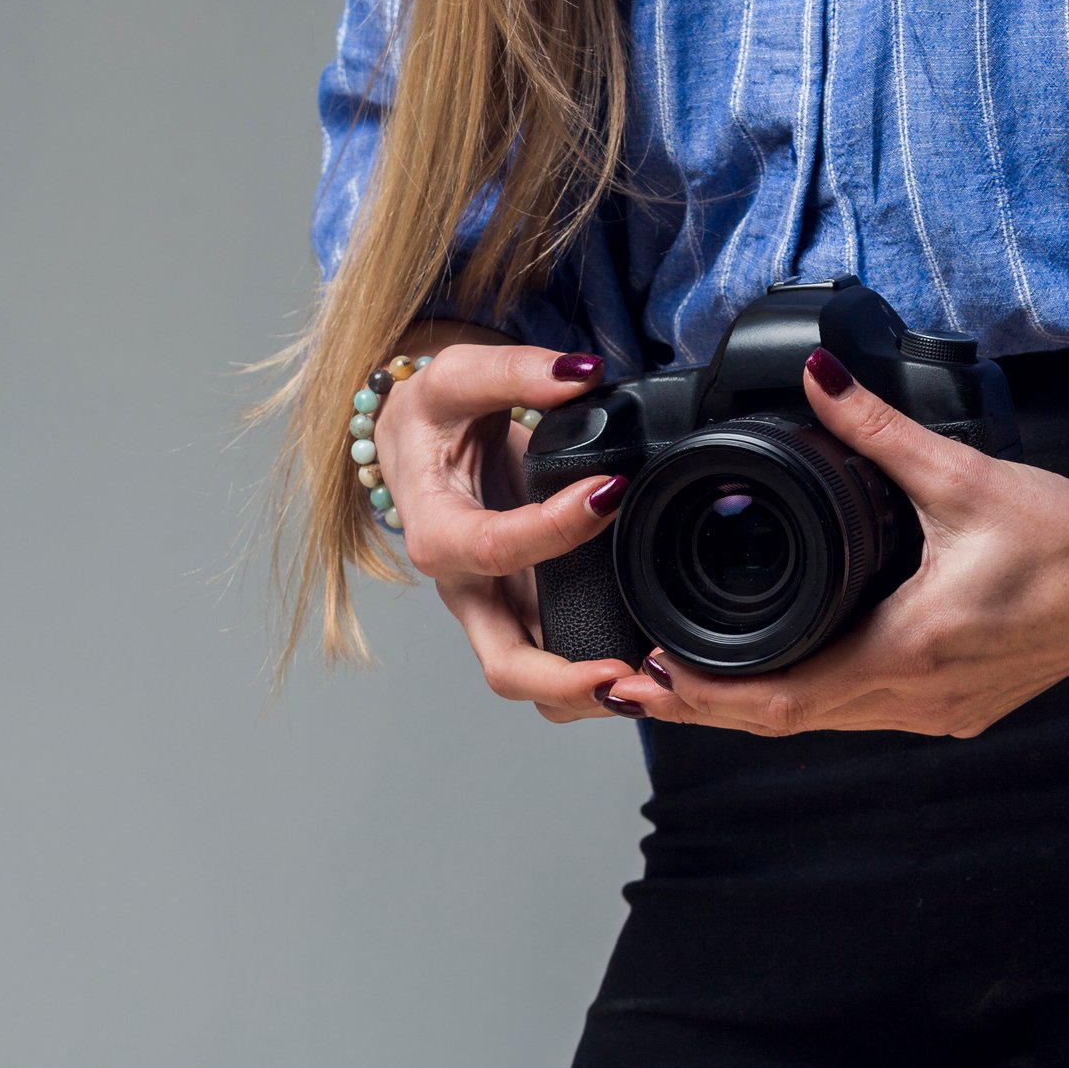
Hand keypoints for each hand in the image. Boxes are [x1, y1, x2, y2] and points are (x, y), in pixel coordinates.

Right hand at [381, 332, 635, 721]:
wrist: (416, 441)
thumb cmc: (432, 418)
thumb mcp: (457, 376)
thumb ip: (516, 371)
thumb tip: (580, 375)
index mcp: (438, 533)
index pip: (495, 549)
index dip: (555, 529)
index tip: (610, 491)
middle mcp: (465, 588)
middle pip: (504, 665)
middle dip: (565, 681)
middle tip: (628, 674)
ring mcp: (497, 608)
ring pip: (534, 683)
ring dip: (588, 696)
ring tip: (652, 682)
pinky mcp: (525, 610)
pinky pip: (558, 659)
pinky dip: (598, 675)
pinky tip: (650, 664)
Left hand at [594, 350, 1068, 736]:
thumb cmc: (1068, 536)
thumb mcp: (962, 476)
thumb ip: (877, 430)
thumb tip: (817, 377)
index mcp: (914, 648)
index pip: (784, 696)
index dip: (705, 696)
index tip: (643, 678)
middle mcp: (920, 697)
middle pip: (785, 721)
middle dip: (702, 705)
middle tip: (626, 683)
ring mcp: (938, 712)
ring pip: (820, 723)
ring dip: (749, 707)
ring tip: (673, 683)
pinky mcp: (952, 709)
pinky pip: (856, 715)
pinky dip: (803, 699)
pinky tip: (764, 678)